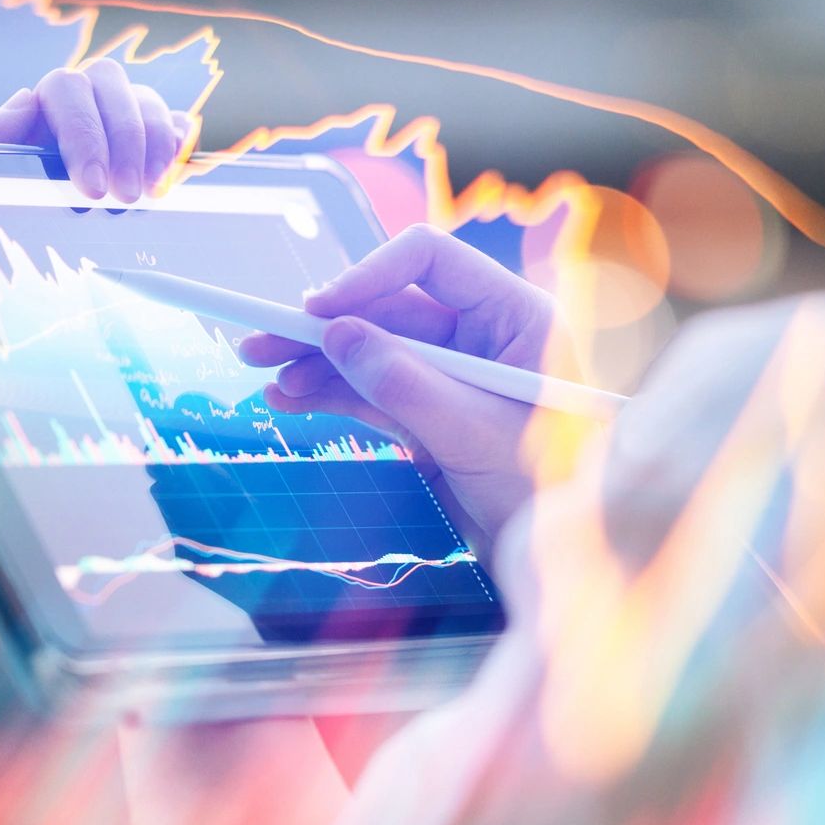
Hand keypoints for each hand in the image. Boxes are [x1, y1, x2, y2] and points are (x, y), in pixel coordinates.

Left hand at [0, 59, 195, 203]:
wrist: (67, 187)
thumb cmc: (30, 169)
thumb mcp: (3, 155)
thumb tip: (0, 114)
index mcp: (55, 93)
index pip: (69, 93)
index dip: (84, 137)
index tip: (92, 187)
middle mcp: (96, 89)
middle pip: (117, 94)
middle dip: (123, 147)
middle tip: (124, 197)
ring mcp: (133, 105)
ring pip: (152, 109)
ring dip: (154, 153)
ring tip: (149, 196)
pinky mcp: (163, 125)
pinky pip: (178, 125)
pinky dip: (178, 149)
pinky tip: (170, 180)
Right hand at [240, 224, 559, 541]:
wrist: (561, 560)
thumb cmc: (545, 493)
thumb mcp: (474, 435)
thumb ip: (406, 384)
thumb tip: (339, 336)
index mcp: (515, 316)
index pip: (430, 263)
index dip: (368, 277)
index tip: (317, 311)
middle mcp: (484, 335)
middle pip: (389, 308)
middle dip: (325, 326)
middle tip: (263, 340)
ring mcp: (454, 375)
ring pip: (373, 351)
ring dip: (318, 363)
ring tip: (267, 379)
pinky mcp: (432, 413)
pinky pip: (373, 391)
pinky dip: (332, 394)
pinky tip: (291, 399)